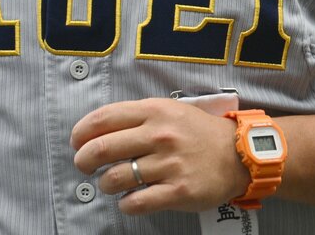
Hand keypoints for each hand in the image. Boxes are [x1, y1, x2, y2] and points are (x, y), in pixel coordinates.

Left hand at [71, 98, 248, 215]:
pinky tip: (129, 200)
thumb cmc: (198, 132)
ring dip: (105, 184)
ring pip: (116, 178)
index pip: (104, 118)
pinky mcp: (178, 191)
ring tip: (109, 183)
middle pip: (103, 149)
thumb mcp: (170, 111)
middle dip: (84, 160)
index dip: (82, 132)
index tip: (76, 142)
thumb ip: (138, 117)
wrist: (239, 154)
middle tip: (84, 166)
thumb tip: (98, 130)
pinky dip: (126, 204)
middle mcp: (160, 135)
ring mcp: (169, 164)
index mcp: (155, 111)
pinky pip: (137, 202)